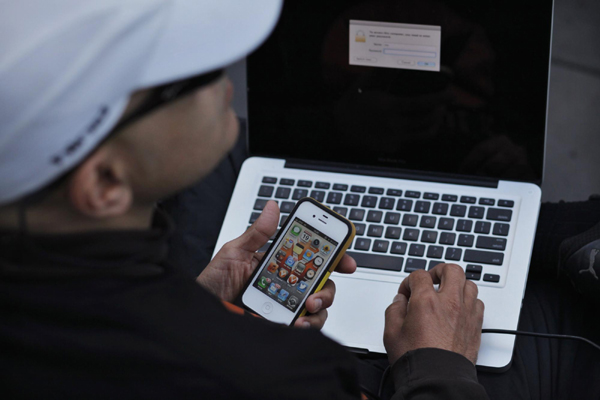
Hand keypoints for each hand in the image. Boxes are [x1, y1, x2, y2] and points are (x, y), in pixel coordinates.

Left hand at [197, 200, 356, 328]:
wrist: (200, 313)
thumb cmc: (214, 282)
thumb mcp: (234, 253)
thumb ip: (257, 233)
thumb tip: (273, 207)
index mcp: (279, 263)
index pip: (312, 257)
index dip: (334, 257)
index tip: (345, 260)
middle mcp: (287, 284)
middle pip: (322, 283)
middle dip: (328, 286)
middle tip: (316, 291)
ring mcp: (286, 305)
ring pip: (318, 306)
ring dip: (319, 307)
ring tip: (305, 308)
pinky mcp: (282, 324)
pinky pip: (304, 326)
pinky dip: (306, 325)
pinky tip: (295, 323)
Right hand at [383, 263, 483, 364]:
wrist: (437, 380)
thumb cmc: (416, 360)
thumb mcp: (391, 332)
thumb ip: (394, 309)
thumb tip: (400, 300)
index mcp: (426, 301)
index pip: (420, 275)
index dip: (409, 281)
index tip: (406, 293)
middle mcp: (449, 303)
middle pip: (451, 270)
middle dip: (439, 271)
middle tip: (432, 280)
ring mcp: (466, 314)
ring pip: (469, 284)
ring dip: (457, 285)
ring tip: (447, 293)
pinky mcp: (476, 326)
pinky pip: (478, 303)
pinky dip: (468, 301)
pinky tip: (459, 309)